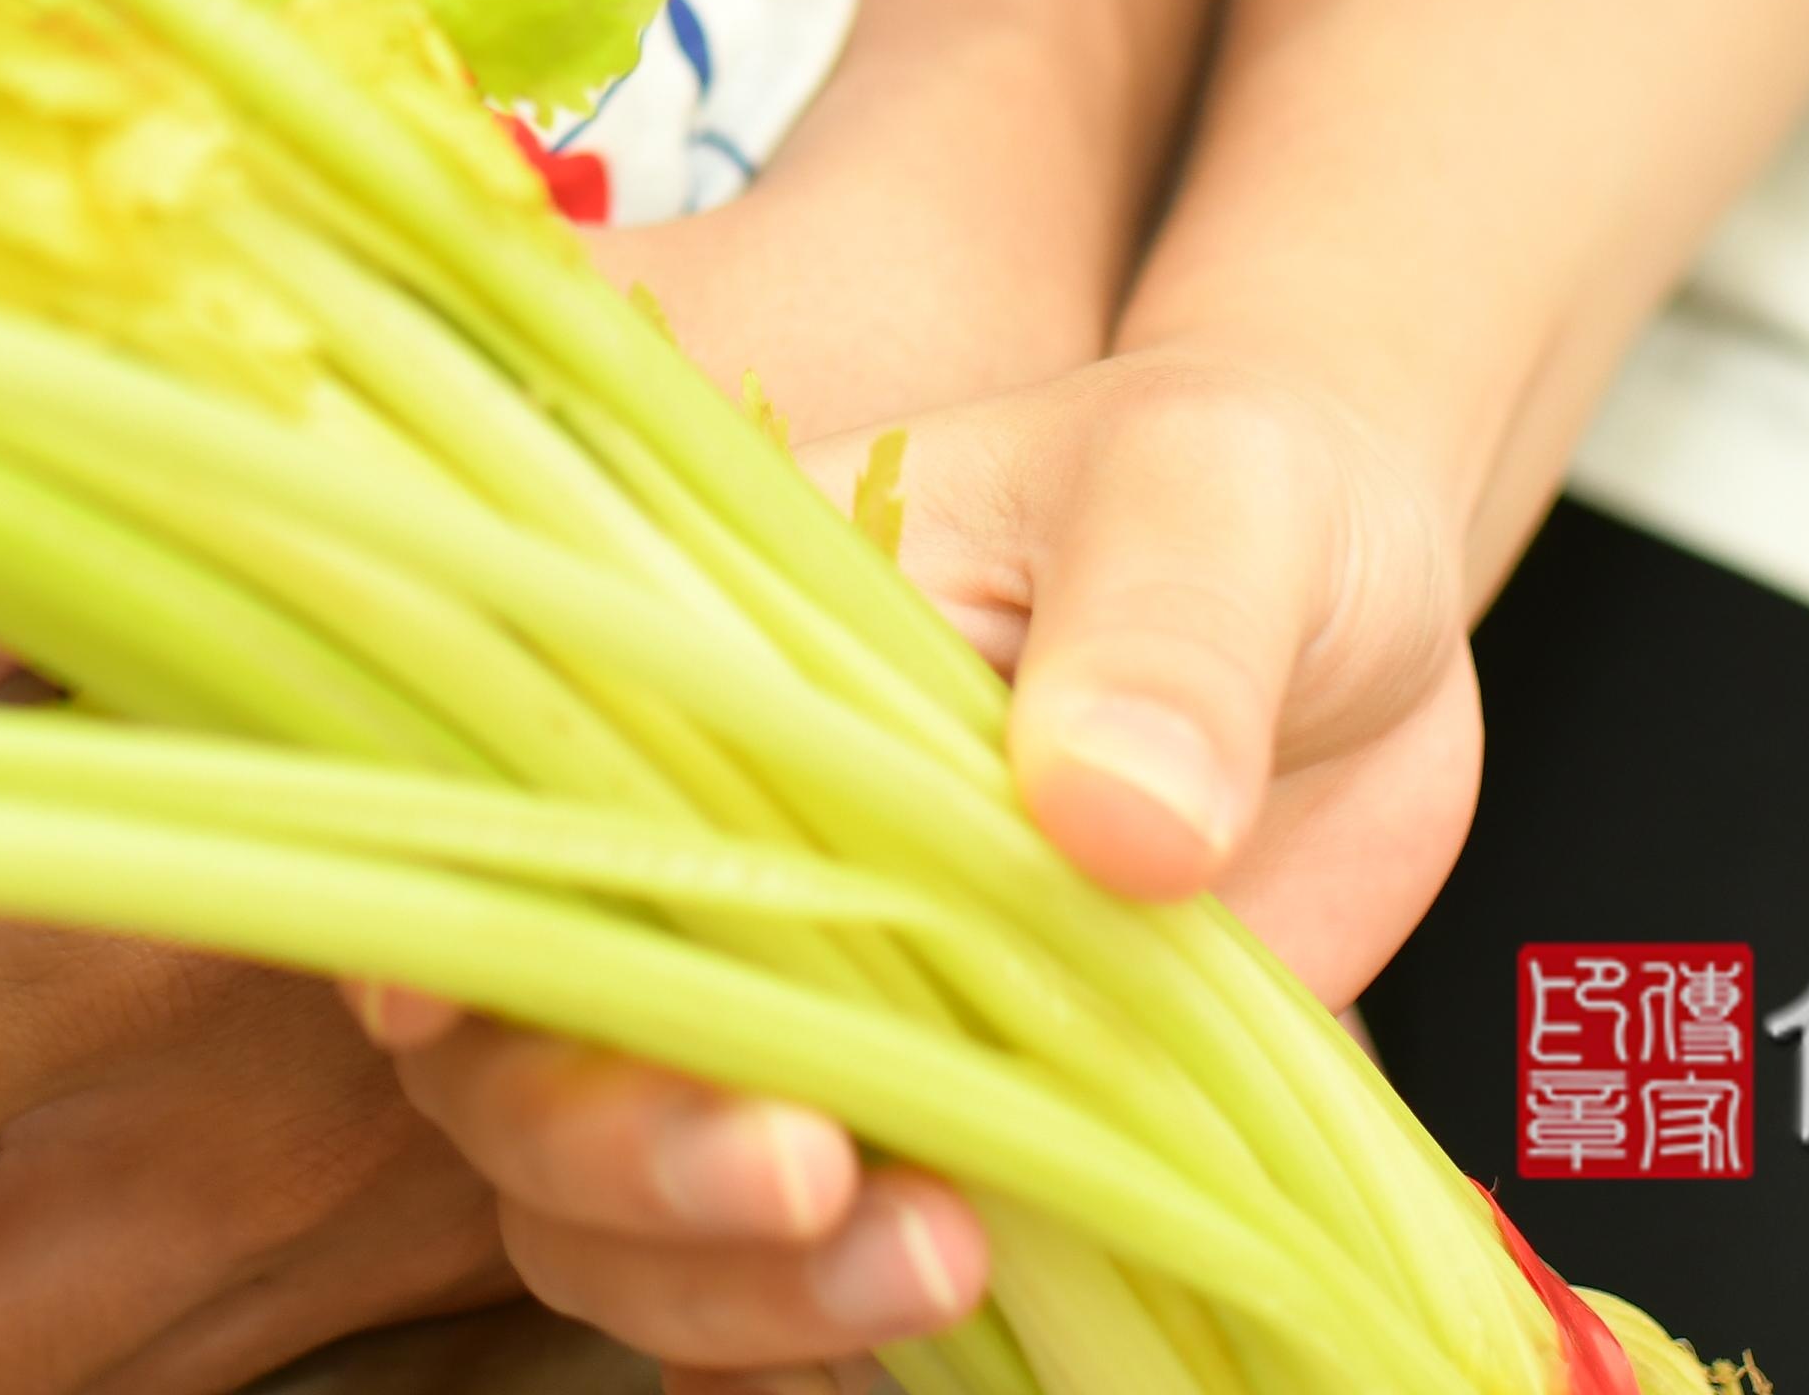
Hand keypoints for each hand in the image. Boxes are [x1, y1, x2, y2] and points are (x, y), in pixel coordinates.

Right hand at [354, 347, 1484, 1379]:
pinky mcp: (929, 1143)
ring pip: (621, 1210)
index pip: (495, 799)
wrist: (1366, 634)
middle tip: (812, 1176)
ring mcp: (808, 1020)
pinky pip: (782, 1302)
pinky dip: (799, 1360)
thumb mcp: (1215, 499)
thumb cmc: (1247, 501)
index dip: (442, 921)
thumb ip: (1163, 639)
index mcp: (698, 664)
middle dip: (623, 1154)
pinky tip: (911, 1356)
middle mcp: (703, 860)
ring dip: (733, 1283)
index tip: (456, 1021)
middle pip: (525, 1054)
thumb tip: (1121, 819)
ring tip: (941, 1267)